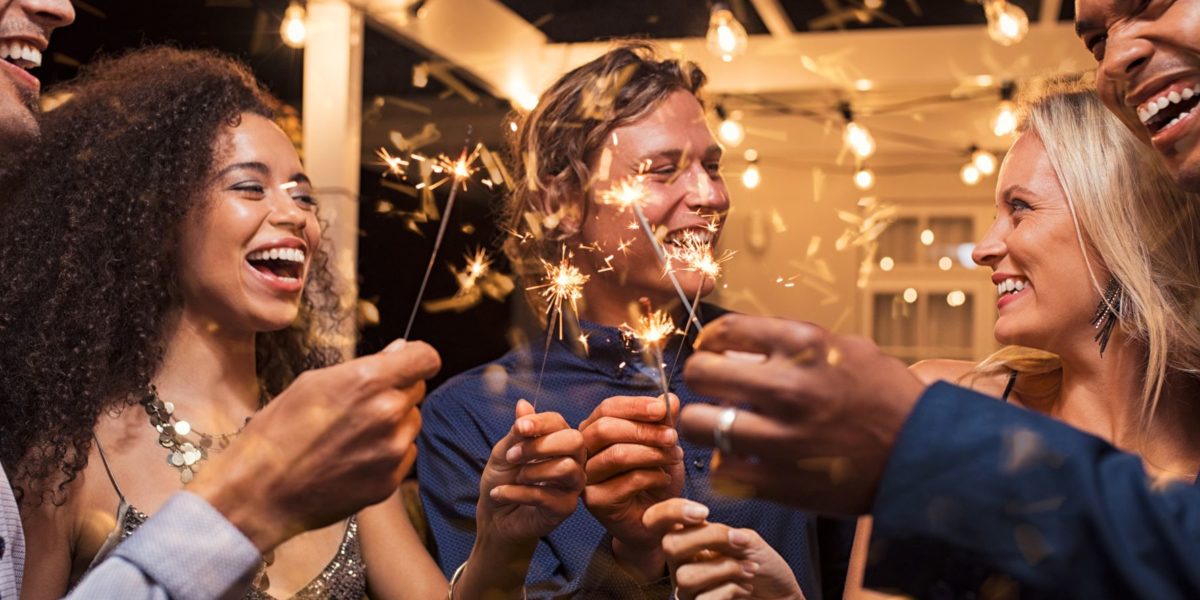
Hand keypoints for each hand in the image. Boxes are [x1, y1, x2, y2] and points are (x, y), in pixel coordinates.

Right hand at [191, 339, 440, 551]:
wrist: (260, 493)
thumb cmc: (277, 433)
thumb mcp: (312, 383)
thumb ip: (364, 367)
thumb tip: (399, 351)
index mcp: (369, 381)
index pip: (426, 358)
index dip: (417, 359)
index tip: (407, 364)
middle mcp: (389, 413)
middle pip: (418, 389)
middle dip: (397, 391)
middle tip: (361, 404)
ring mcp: (393, 450)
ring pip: (411, 423)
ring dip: (393, 423)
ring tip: (352, 434)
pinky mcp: (391, 480)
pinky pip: (404, 454)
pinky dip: (388, 452)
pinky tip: (354, 457)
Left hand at [477, 399, 585, 544]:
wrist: (494, 516)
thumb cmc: (503, 480)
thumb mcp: (504, 452)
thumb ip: (517, 431)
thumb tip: (523, 403)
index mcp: (558, 441)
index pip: (559, 422)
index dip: (540, 422)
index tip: (519, 428)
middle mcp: (572, 460)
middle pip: (575, 441)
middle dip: (540, 445)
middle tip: (513, 456)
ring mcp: (572, 485)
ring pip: (566, 468)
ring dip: (531, 471)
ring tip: (515, 478)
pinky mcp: (566, 508)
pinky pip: (546, 495)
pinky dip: (516, 493)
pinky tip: (501, 494)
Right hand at [578, 394, 684, 579]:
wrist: (656, 521)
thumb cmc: (655, 480)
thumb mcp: (663, 445)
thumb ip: (663, 422)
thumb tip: (669, 397)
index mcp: (595, 430)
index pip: (607, 408)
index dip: (635, 406)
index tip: (663, 408)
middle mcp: (585, 452)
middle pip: (606, 429)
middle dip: (645, 430)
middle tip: (673, 437)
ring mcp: (586, 477)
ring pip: (617, 455)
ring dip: (652, 453)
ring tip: (675, 457)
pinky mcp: (596, 501)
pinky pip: (627, 480)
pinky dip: (653, 476)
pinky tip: (665, 479)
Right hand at [644, 499, 804, 599]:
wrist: (781, 597)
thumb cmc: (763, 569)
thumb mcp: (747, 541)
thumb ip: (723, 533)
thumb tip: (703, 527)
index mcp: (688, 540)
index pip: (656, 520)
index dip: (670, 511)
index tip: (704, 513)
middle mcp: (681, 565)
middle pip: (669, 545)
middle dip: (708, 538)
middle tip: (738, 543)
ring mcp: (687, 591)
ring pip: (686, 576)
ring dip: (725, 569)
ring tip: (749, 570)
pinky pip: (704, 599)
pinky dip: (731, 590)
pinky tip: (745, 590)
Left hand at [679, 315, 924, 514]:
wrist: (924, 456)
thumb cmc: (885, 398)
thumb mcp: (846, 349)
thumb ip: (791, 342)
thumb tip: (737, 345)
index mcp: (805, 345)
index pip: (724, 331)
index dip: (711, 342)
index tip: (714, 352)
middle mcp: (788, 388)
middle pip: (699, 373)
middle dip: (701, 380)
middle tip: (715, 390)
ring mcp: (781, 438)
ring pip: (697, 424)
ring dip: (705, 423)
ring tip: (723, 426)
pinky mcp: (780, 482)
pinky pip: (720, 469)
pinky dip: (726, 465)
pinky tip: (745, 459)